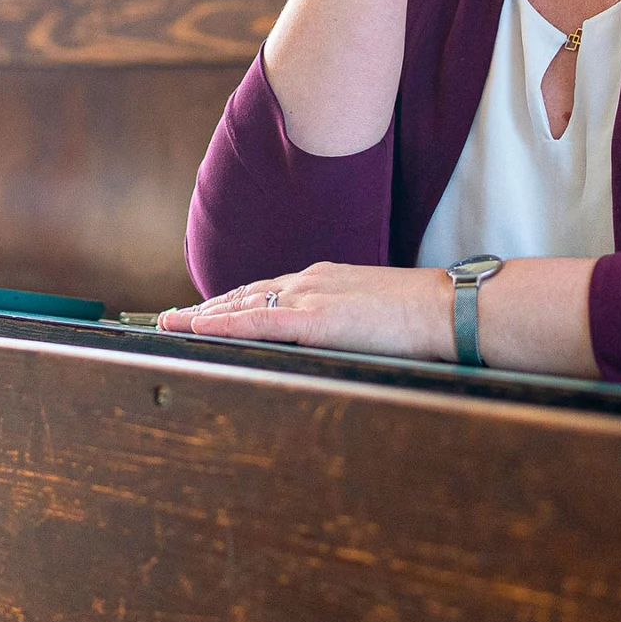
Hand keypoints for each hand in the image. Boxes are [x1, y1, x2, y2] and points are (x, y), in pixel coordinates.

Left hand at [156, 262, 452, 362]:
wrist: (449, 309)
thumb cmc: (425, 317)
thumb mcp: (377, 314)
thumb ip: (349, 323)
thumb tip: (337, 342)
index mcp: (326, 280)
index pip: (268, 290)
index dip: (233, 301)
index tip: (207, 309)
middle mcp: (311, 281)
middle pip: (246, 294)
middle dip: (207, 306)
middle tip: (172, 316)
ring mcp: (311, 297)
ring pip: (243, 305)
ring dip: (204, 315)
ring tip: (171, 323)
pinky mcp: (315, 319)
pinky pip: (258, 322)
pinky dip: (224, 324)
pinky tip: (199, 327)